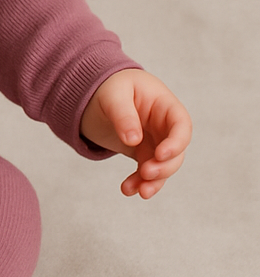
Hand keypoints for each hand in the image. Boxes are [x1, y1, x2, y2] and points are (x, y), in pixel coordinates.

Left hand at [80, 69, 191, 198]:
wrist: (96, 93)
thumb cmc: (110, 86)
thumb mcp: (113, 95)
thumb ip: (124, 115)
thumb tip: (134, 140)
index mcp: (164, 104)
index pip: (181, 124)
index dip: (176, 142)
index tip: (160, 155)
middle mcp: (164, 125)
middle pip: (176, 151)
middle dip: (164, 167)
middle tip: (146, 173)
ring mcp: (155, 141)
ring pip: (162, 166)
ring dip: (152, 181)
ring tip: (137, 190)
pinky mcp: (143, 153)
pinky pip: (146, 171)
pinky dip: (139, 182)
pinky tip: (127, 190)